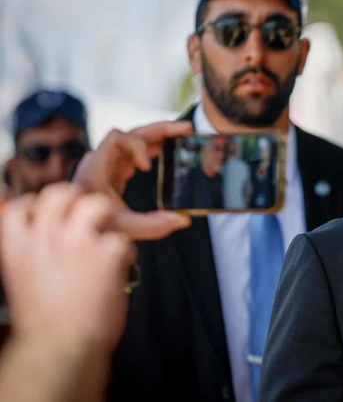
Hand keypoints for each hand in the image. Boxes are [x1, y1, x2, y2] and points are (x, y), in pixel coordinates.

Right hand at [1, 184, 135, 353]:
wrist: (59, 347)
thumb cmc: (43, 324)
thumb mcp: (22, 280)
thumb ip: (31, 253)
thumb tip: (40, 238)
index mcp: (17, 245)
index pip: (21, 205)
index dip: (38, 205)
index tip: (49, 214)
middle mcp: (45, 236)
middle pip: (60, 193)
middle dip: (76, 198)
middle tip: (87, 215)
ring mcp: (77, 240)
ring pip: (97, 203)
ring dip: (107, 215)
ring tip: (108, 234)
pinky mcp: (107, 251)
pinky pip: (123, 239)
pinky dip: (125, 254)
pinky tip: (119, 270)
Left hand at [72, 121, 193, 239]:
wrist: (75, 230)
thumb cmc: (92, 226)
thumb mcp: (122, 227)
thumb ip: (151, 225)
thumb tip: (183, 220)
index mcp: (97, 166)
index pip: (116, 138)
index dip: (136, 146)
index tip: (148, 167)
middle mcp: (103, 160)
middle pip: (132, 133)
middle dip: (159, 130)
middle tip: (187, 128)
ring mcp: (109, 165)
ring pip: (136, 140)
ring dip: (160, 136)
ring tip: (185, 133)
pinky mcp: (116, 172)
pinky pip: (137, 153)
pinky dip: (155, 148)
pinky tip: (171, 150)